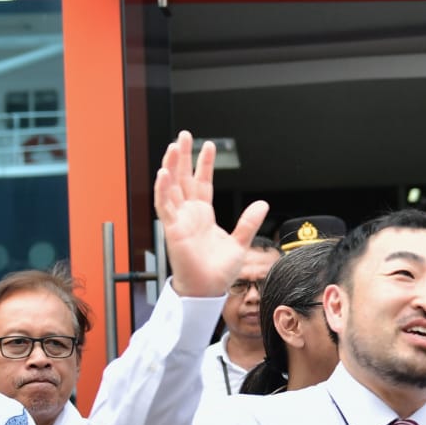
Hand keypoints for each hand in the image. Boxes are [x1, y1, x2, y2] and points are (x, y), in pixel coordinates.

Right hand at [153, 130, 268, 297]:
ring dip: (171, 167)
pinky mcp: (172, 229)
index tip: (207, 145)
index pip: (202, 182)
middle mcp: (189, 214)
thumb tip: (263, 204)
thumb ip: (248, 222)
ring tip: (173, 146)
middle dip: (183, 157)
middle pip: (183, 179)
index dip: (203, 164)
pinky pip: (165, 206)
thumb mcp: (240, 243)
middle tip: (183, 135)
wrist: (208, 289)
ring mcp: (179, 220)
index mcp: (204, 214)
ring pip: (171, 187)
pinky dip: (162, 189)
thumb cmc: (219, 271)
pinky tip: (163, 173)